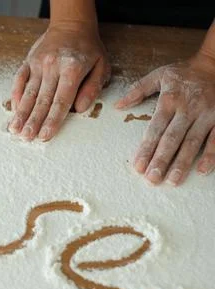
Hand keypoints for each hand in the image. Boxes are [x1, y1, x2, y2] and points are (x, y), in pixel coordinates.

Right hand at [9, 22, 109, 140]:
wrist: (71, 24)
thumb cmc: (89, 49)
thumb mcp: (102, 66)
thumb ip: (92, 88)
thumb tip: (80, 110)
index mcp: (72, 69)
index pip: (61, 100)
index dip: (52, 120)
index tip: (45, 135)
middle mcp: (52, 67)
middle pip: (41, 99)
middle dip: (33, 121)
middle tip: (26, 138)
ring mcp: (38, 64)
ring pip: (28, 92)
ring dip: (21, 112)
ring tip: (14, 129)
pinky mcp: (29, 61)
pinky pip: (19, 79)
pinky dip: (16, 95)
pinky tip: (14, 109)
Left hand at [116, 52, 214, 185]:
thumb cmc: (184, 72)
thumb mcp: (159, 75)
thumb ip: (138, 90)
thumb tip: (118, 105)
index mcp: (170, 100)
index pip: (155, 129)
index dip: (146, 148)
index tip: (138, 166)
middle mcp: (188, 109)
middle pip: (172, 139)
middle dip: (161, 160)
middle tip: (151, 179)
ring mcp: (206, 115)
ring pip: (192, 142)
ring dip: (182, 163)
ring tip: (172, 181)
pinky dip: (211, 155)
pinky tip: (201, 171)